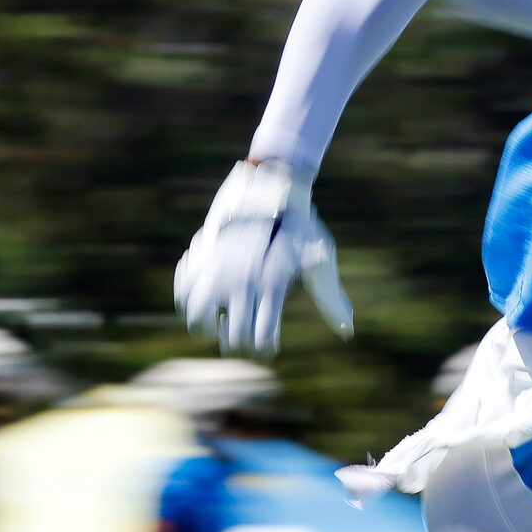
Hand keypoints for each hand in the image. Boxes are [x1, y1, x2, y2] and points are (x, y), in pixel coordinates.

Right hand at [173, 160, 353, 354]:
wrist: (276, 182)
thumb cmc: (303, 224)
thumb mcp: (322, 260)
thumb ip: (330, 299)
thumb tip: (347, 331)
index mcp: (272, 288)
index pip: (261, 339)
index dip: (263, 349)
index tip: (267, 346)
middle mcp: (242, 282)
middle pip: (232, 339)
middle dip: (237, 344)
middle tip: (241, 337)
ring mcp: (218, 268)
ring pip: (196, 317)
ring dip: (205, 326)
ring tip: (216, 322)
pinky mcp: (201, 253)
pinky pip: (184, 287)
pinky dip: (187, 296)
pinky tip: (202, 295)